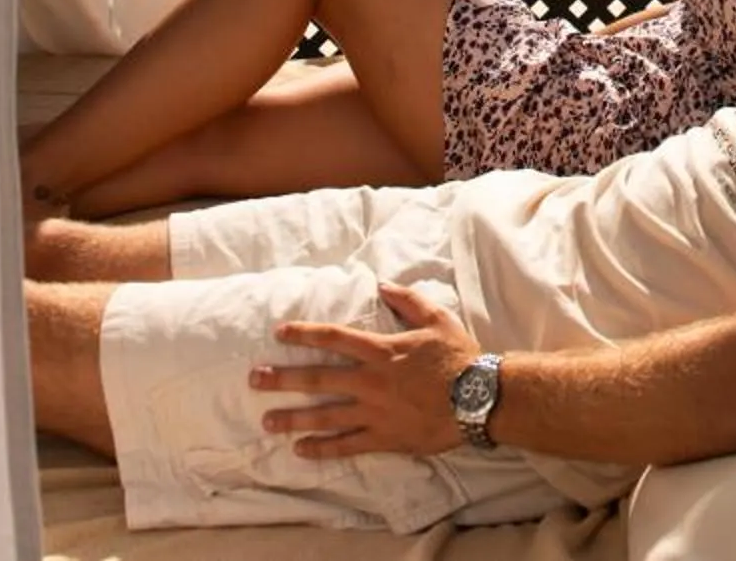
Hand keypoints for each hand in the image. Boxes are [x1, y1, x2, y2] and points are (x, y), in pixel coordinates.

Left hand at [254, 281, 476, 459]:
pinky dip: (322, 449)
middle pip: (318, 379)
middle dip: (283, 379)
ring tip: (267, 421)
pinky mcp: (384, 437)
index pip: (333, 339)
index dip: (304, 335)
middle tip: (255, 380)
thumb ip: (408, 301)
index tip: (279, 334)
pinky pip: (347, 445)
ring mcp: (375, 412)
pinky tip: (301, 451)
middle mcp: (371, 381)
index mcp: (381, 350)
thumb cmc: (459, 357)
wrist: (480, 399)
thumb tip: (382, 285)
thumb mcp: (437, 319)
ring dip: (293, 418)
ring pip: (325, 416)